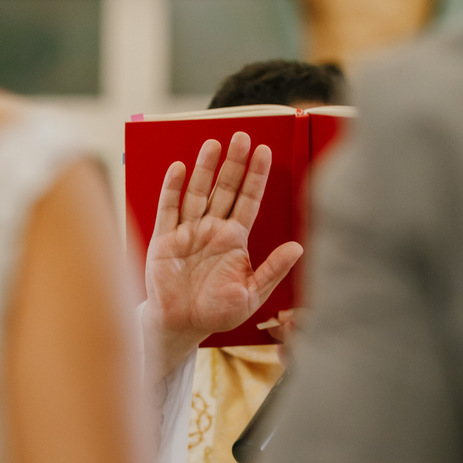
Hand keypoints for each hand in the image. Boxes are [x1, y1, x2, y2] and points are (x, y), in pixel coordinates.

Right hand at [143, 132, 302, 376]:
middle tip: (242, 136)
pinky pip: (168, 209)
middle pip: (225, 189)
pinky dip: (172, 189)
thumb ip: (272, 270)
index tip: (265, 151)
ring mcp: (188, 231)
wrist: (181, 326)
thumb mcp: (252, 294)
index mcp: (235, 240)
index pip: (248, 200)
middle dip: (234, 163)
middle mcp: (212, 229)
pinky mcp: (164, 239)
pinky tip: (179, 168)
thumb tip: (299, 248)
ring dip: (205, 168)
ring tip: (213, 143)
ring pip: (198, 192)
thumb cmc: (216, 312)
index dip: (256, 176)